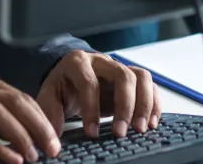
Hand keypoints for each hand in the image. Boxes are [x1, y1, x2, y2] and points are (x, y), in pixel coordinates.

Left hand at [37, 51, 160, 139]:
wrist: (70, 78)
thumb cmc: (61, 88)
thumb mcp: (48, 98)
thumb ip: (50, 115)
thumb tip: (54, 141)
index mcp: (78, 62)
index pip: (90, 82)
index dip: (91, 109)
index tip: (92, 133)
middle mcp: (102, 61)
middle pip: (122, 75)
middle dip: (125, 106)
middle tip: (121, 133)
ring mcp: (119, 67)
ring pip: (141, 76)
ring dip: (144, 103)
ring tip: (141, 129)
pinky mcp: (131, 77)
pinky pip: (150, 85)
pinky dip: (154, 103)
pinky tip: (152, 122)